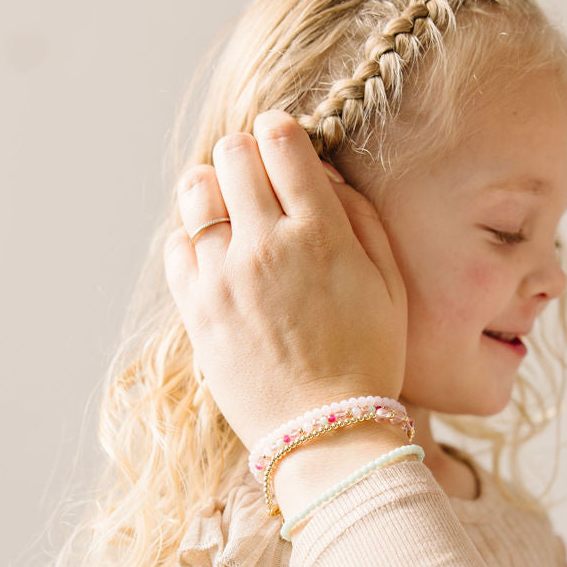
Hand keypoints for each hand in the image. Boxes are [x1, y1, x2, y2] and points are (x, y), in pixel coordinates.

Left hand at [163, 110, 407, 451]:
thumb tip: (325, 173)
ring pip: (196, 192)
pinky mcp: (196, 309)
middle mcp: (264, 246)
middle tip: (259, 178)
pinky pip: (177, 246)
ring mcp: (223, 277)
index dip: (281, 133)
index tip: (284, 144)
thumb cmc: (368, 359)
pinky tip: (218, 256)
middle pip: (232, 154)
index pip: (281, 141)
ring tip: (232, 211)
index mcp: (319, 234)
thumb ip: (361, 217)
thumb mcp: (389, 284)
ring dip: (214, 189)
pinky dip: (193, 239)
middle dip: (246, 154)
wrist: (325, 433)